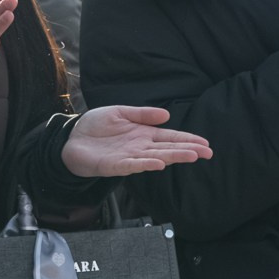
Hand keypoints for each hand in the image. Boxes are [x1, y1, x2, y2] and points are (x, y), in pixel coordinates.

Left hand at [60, 106, 212, 176]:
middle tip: (208, 153)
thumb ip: (142, 114)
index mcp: (143, 134)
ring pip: (156, 157)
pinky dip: (146, 164)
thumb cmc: (96, 127)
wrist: (71, 138)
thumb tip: (166, 115)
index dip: (188, 140)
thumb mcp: (121, 113)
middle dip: (188, 150)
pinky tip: (159, 162)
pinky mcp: (114, 165)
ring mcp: (128, 157)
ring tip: (191, 156)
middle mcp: (140, 147)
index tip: (205, 144)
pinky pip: (132, 165)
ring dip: (173, 157)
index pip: (170, 137)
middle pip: (168, 148)